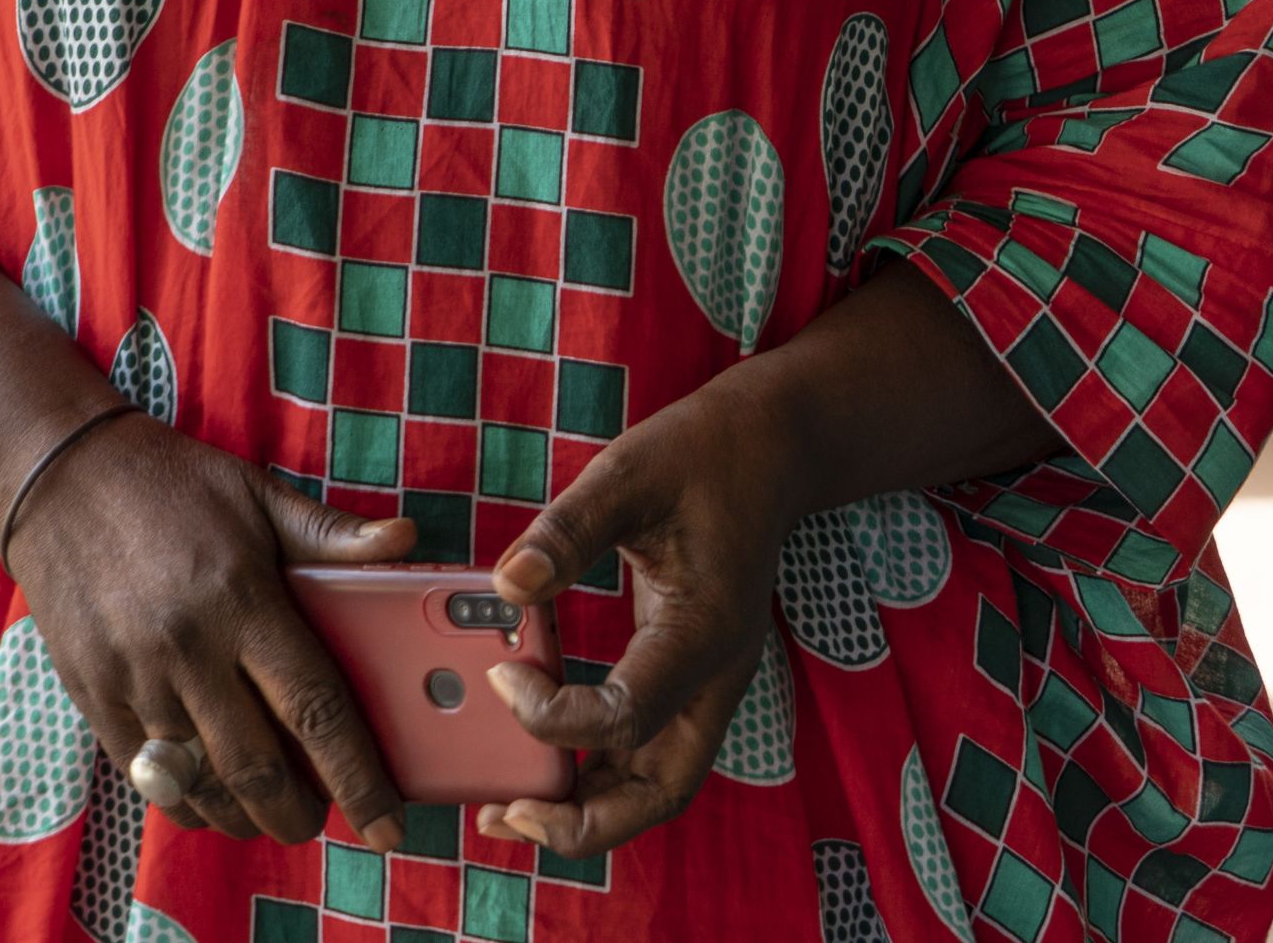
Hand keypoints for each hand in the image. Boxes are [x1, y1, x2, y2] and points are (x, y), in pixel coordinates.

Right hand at [2, 413, 420, 849]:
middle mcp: (187, 650)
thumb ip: (332, 534)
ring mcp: (134, 679)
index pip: (315, 708)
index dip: (357, 776)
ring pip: (199, 783)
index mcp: (242, 600)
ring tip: (275, 815)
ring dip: (244, 816)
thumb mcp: (259, 494)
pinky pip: (145, 776)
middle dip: (300, 813)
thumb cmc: (173, 485)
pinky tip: (214, 801)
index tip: (387, 823)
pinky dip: (186, 802)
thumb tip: (407, 538)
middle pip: (256, 768)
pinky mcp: (93, 696)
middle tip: (326, 819)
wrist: (59, 480)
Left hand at [475, 382, 806, 858]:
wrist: (772, 450)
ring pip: (656, 785)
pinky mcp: (690, 676)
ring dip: (587, 811)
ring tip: (506, 807)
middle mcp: (717, 672)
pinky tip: (540, 763)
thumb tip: (505, 586)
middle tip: (504, 812)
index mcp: (707, 628)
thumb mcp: (629, 474)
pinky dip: (595, 774)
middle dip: (583, 821)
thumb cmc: (702, 455)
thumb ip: (567, 532)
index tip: (500, 677)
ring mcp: (708, 682)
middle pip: (661, 793)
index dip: (553, 717)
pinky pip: (647, 751)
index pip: (629, 717)